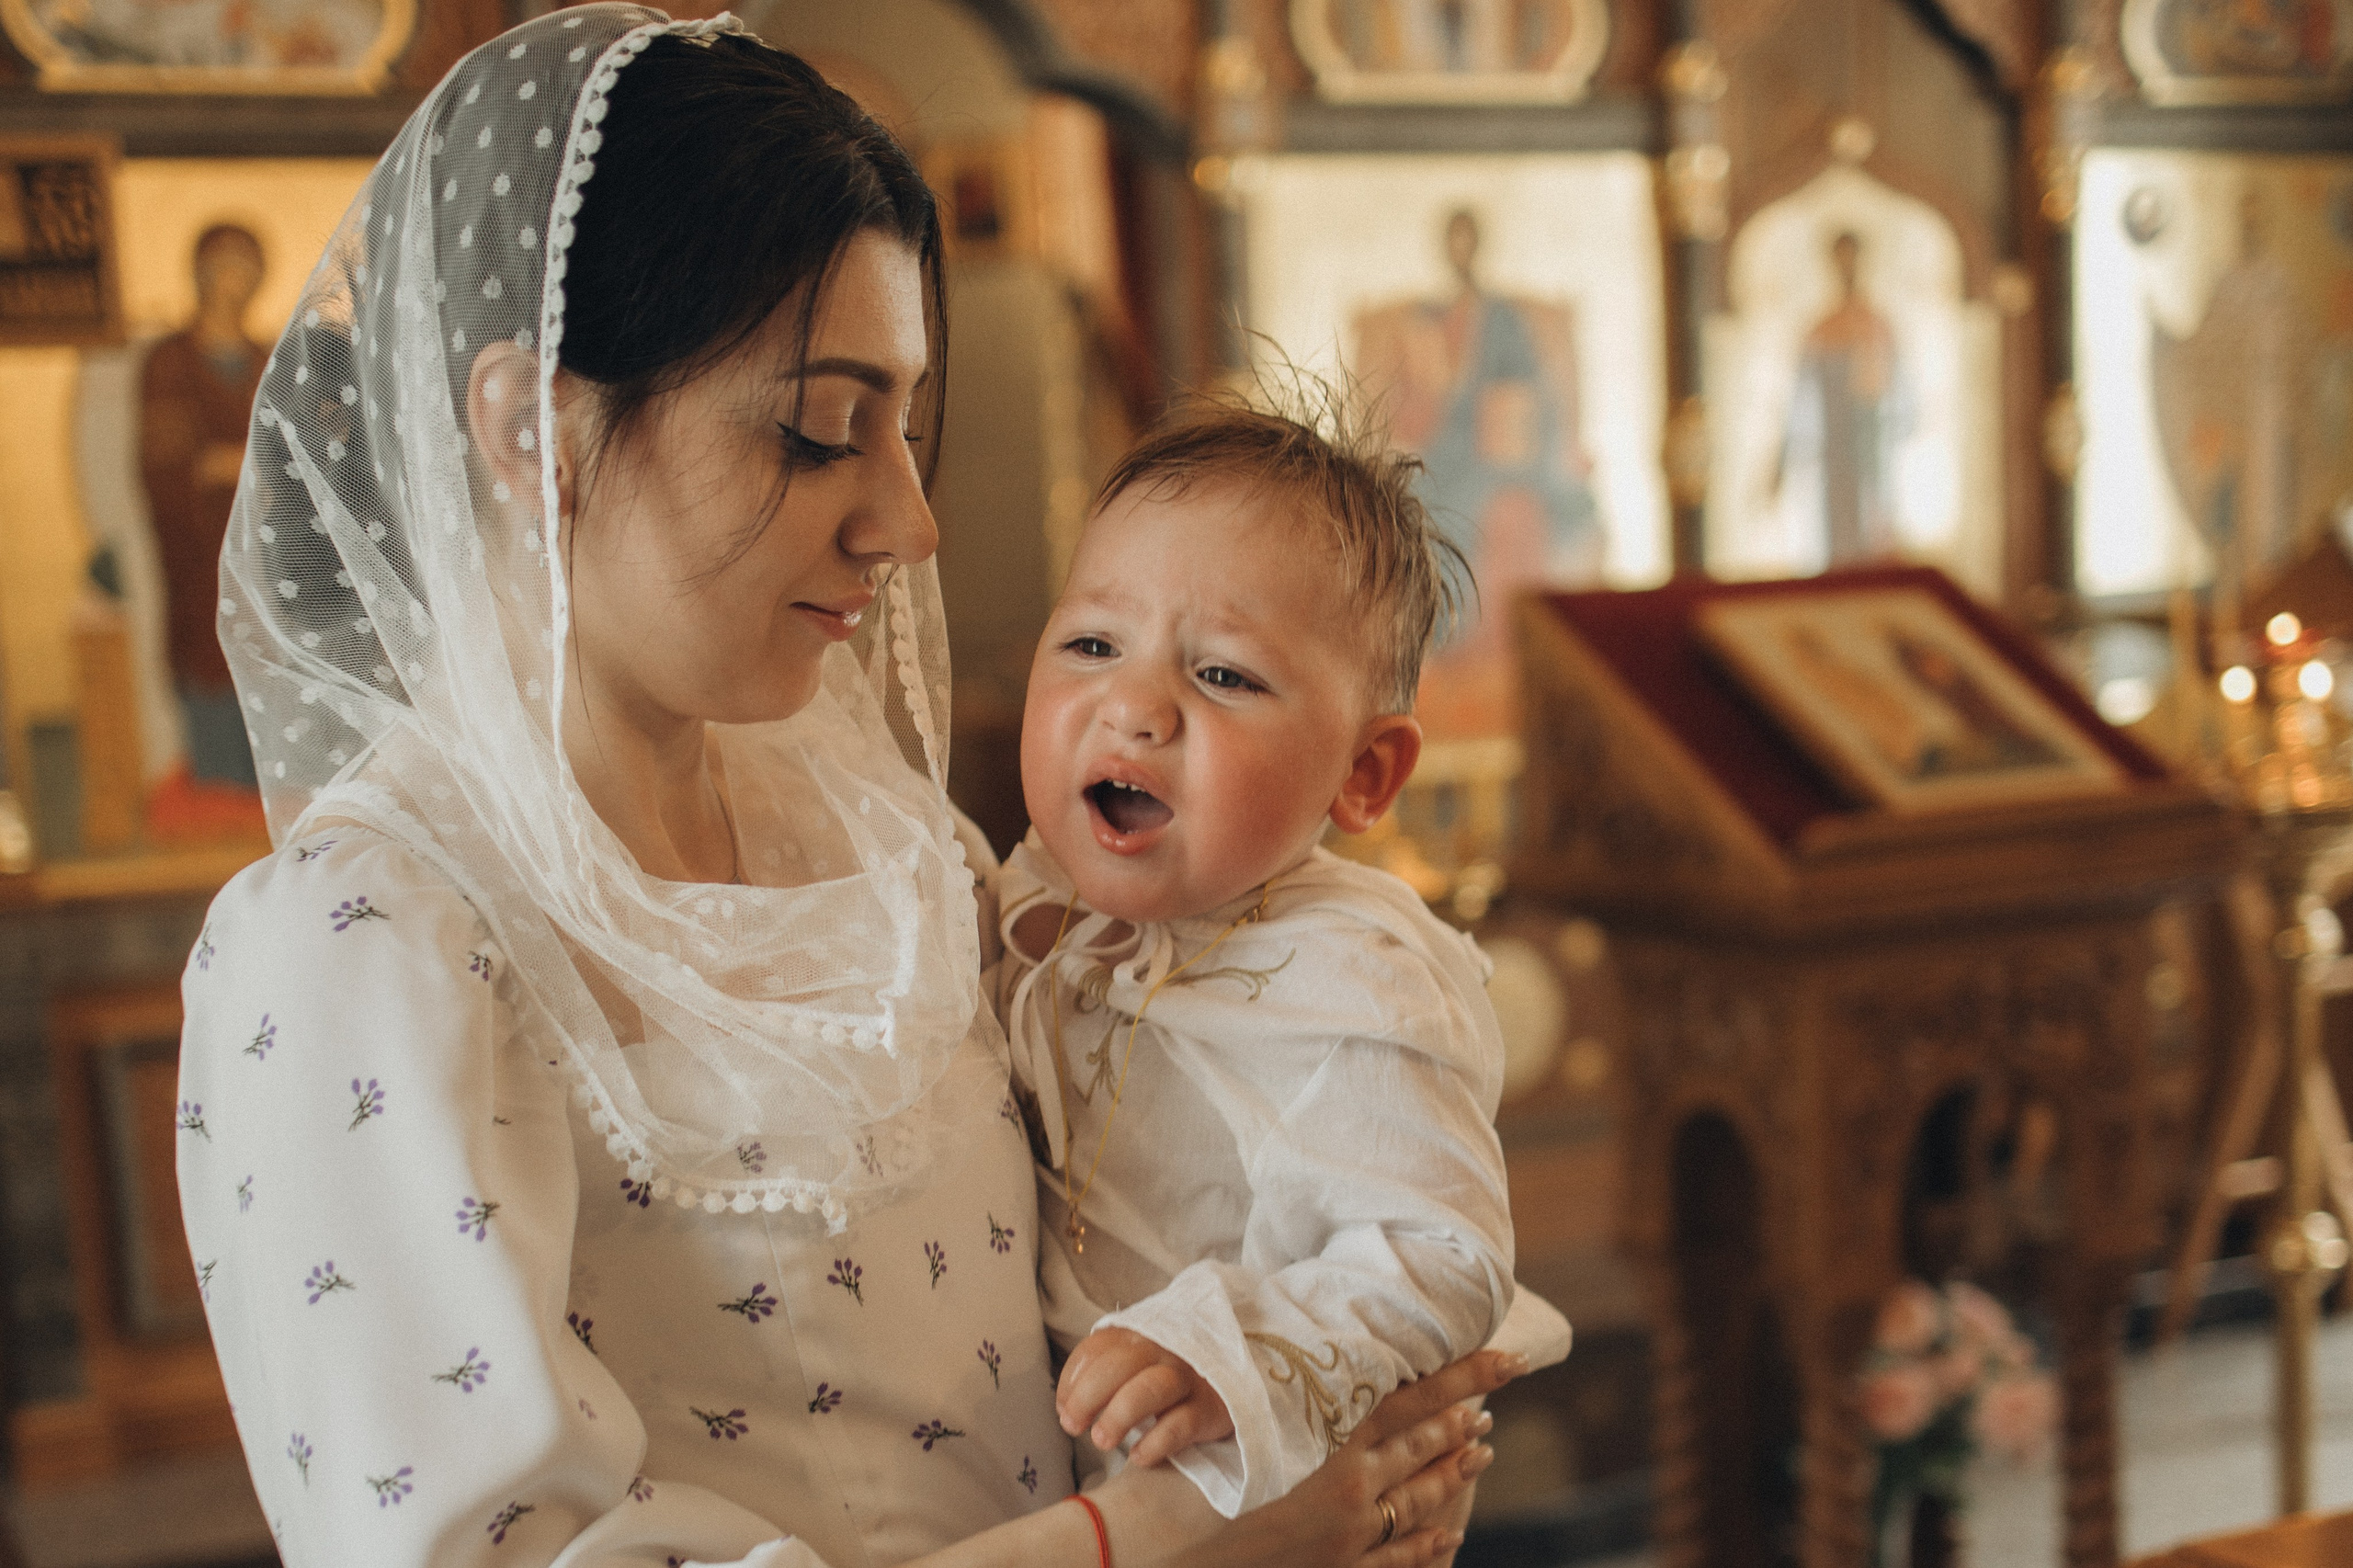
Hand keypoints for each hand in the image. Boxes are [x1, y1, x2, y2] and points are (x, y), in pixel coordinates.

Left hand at [1057, 1326, 1234, 1465]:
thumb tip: (1066, 1409)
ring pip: (1152, 1388)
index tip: (1064, 1410)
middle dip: (1088, 1396)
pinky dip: (1154, 1443)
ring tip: (1101, 1441)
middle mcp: (1163, 1350)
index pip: (1096, 1348)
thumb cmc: (1164, 1380)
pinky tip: (1138, 1456)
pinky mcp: (1209, 1408)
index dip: (1071, 1380)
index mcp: (1137, 1336)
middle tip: (1073, 1427)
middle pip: (1120, 1364)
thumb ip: (1100, 1376)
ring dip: (1119, 1416)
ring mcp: (1188, 1378)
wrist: (1227, 1386)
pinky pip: (1180, 1425)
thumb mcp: (1133, 1367)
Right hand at [1163, 1347, 1526, 1567]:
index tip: (1505, 1358)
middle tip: (1497, 1398)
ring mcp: (1345, 1538)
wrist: (1154, 1552)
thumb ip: (1269, 1387)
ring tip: (1481, 1449)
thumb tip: (1290, 1350)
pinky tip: (1450, 1535)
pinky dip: (1426, 1544)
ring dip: (1451, 1473)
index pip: (1411, 1394)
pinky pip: (1395, 1560)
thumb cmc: (1176, 1474)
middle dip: (1463, 1417)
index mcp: (1328, 1437)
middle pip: (1422, 1443)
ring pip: (1417, 1499)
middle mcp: (1349, 1485)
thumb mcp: (1224, 1414)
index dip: (1463, 1375)